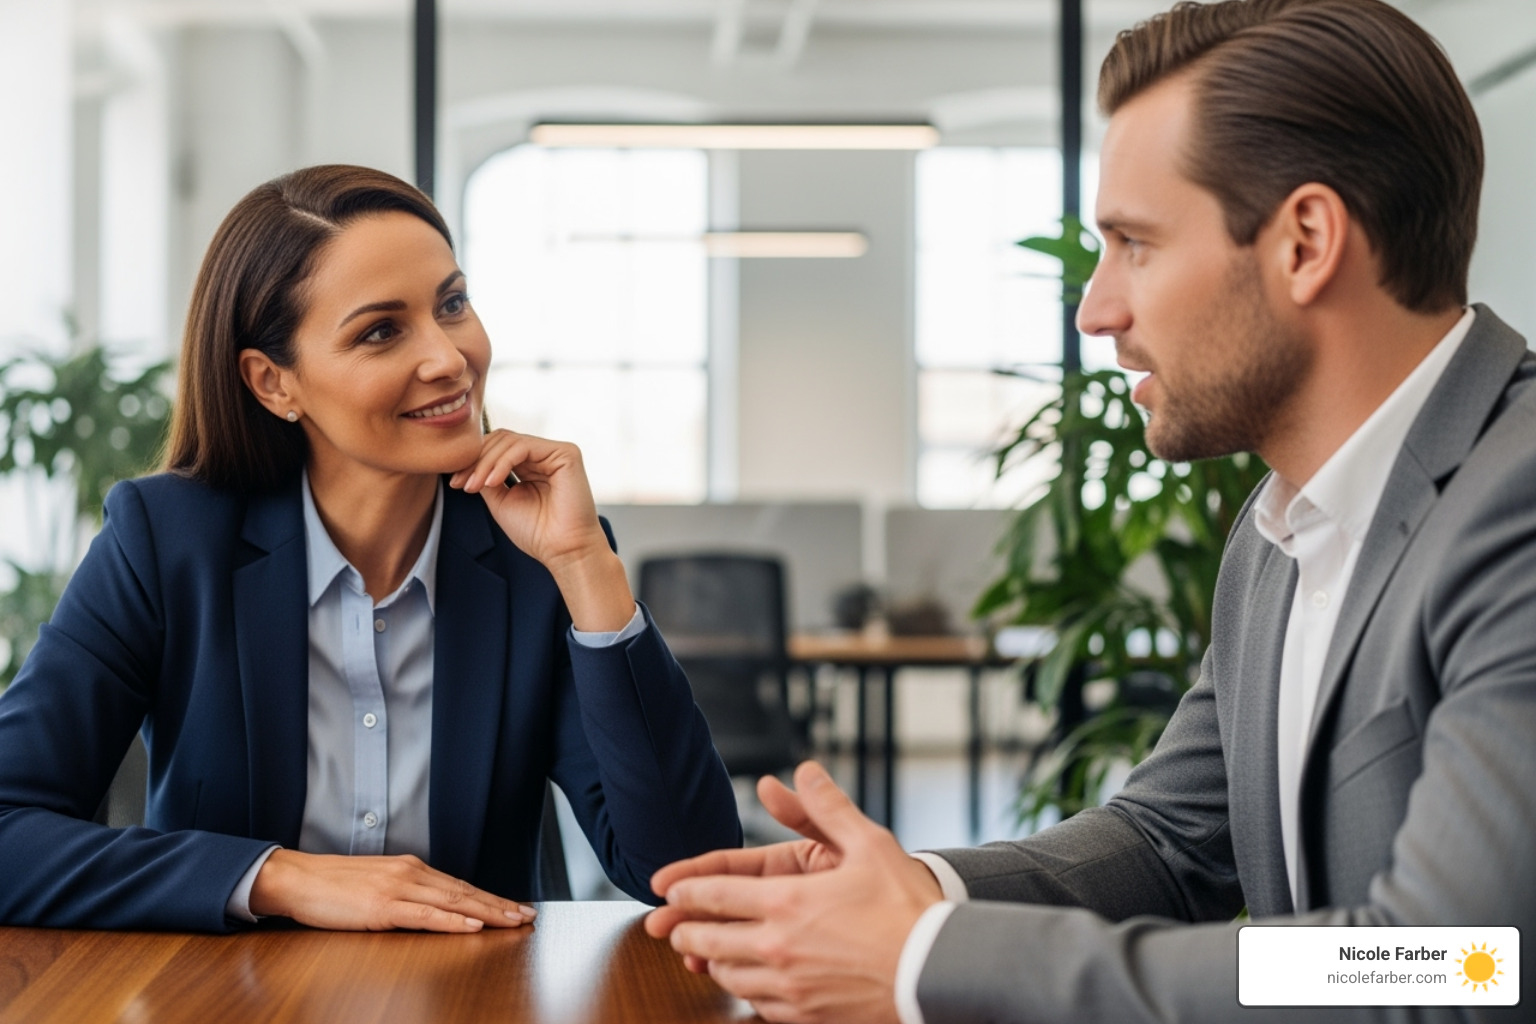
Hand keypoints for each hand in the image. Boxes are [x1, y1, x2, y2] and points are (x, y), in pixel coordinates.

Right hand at [248, 849, 537, 931]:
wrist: (297, 878)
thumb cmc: (332, 886)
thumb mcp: (377, 885)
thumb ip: (405, 893)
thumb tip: (432, 907)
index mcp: (410, 869)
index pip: (460, 885)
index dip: (490, 897)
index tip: (514, 907)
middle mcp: (411, 873)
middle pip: (465, 892)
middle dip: (499, 905)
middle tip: (528, 915)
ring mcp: (398, 888)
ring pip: (453, 901)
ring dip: (487, 912)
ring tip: (513, 920)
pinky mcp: (383, 906)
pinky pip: (425, 915)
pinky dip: (452, 920)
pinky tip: (472, 926)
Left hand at [449, 429, 633, 629]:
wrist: (563, 551)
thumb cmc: (537, 532)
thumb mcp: (501, 501)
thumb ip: (486, 477)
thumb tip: (464, 461)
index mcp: (531, 465)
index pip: (497, 449)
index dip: (474, 461)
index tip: (455, 482)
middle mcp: (544, 456)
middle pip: (501, 440)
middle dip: (476, 460)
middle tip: (461, 483)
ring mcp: (555, 453)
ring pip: (509, 441)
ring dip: (486, 463)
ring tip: (474, 485)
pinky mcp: (565, 453)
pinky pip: (523, 447)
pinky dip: (502, 462)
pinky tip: (491, 481)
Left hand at [645, 762, 944, 1023]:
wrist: (939, 972)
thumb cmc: (907, 907)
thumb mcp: (869, 844)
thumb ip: (828, 806)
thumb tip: (802, 771)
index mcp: (785, 901)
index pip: (714, 895)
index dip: (683, 891)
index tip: (665, 891)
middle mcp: (776, 947)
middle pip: (707, 940)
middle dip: (683, 931)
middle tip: (670, 927)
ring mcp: (788, 987)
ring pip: (727, 976)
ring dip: (711, 961)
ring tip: (705, 953)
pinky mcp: (805, 1016)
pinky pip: (756, 1005)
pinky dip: (744, 991)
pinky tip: (748, 983)